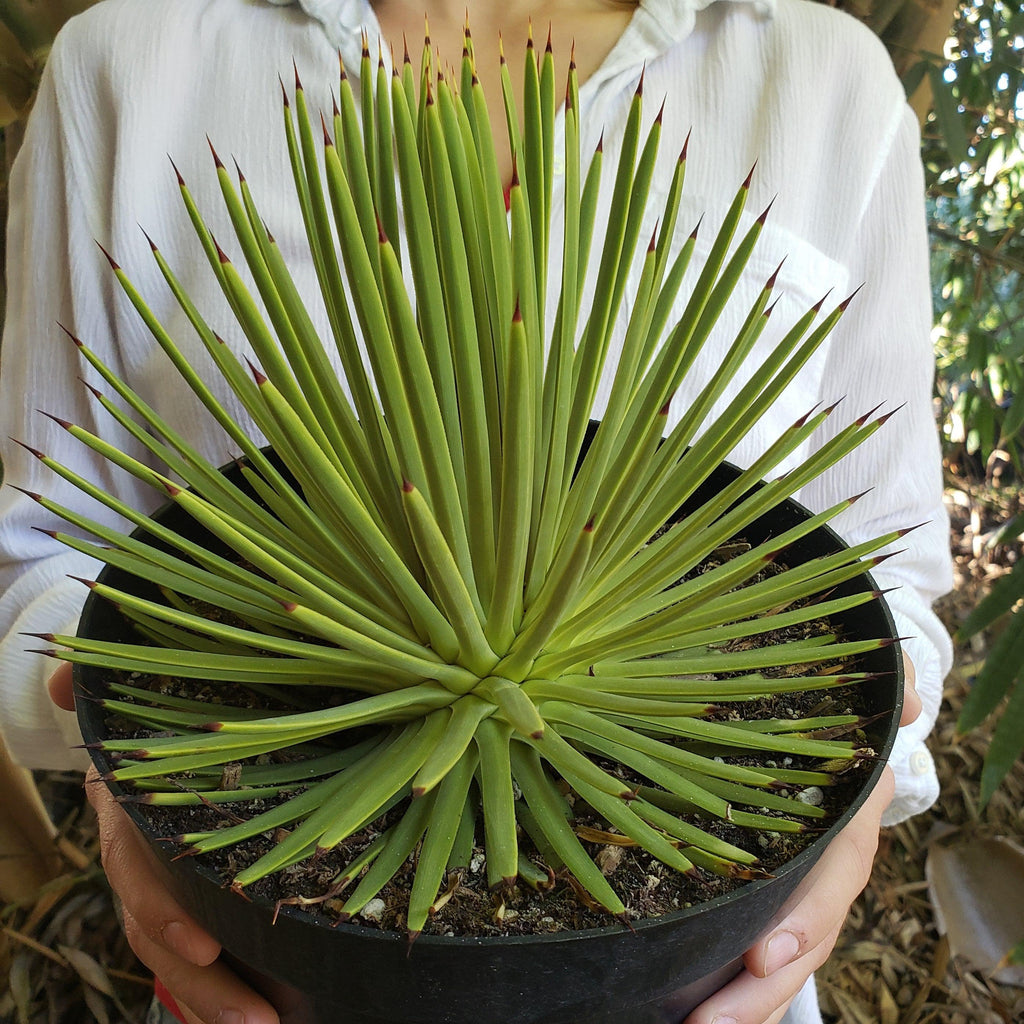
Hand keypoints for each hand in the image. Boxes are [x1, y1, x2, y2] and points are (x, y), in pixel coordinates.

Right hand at [49, 662, 280, 1023]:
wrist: (143, 743)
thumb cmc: (146, 724)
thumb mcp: (126, 707)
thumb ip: (97, 692)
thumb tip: (63, 677)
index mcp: (127, 816)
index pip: (136, 870)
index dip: (163, 908)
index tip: (204, 942)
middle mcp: (137, 861)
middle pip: (160, 934)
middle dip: (203, 982)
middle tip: (258, 1021)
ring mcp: (157, 888)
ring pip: (175, 956)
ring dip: (214, 1000)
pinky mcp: (186, 901)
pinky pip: (193, 953)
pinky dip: (218, 988)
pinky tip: (266, 1011)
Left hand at [682, 654, 920, 1023]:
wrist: (834, 742)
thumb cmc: (840, 718)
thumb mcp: (863, 698)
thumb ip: (887, 688)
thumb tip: (909, 697)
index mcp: (848, 830)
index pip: (832, 884)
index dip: (803, 920)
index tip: (762, 954)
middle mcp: (826, 875)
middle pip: (800, 946)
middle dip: (760, 992)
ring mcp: (796, 895)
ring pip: (776, 964)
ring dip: (741, 1005)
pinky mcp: (762, 900)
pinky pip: (748, 949)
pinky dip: (725, 985)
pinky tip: (678, 1010)